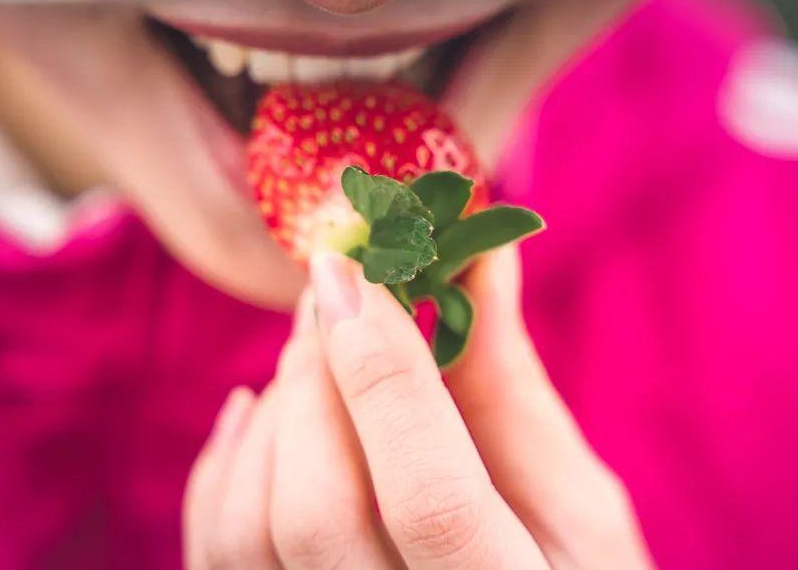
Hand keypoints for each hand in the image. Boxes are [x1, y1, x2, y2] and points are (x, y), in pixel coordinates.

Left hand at [183, 247, 654, 568]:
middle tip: (334, 294)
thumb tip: (482, 257)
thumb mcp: (580, 513)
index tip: (358, 273)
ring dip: (274, 415)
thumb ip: (516, 394)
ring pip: (250, 535)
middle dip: (315, 381)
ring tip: (313, 351)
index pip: (431, 501)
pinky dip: (225, 465)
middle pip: (316, 514)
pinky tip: (260, 406)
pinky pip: (217, 556)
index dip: (387, 378)